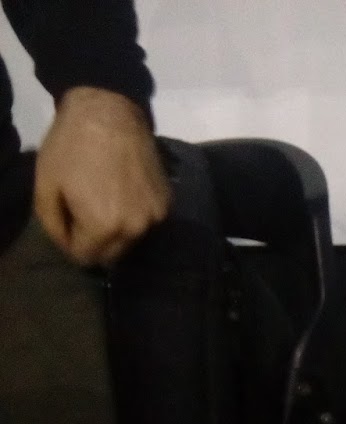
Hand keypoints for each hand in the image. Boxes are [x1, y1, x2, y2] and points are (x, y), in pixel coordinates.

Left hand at [34, 86, 170, 265]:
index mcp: (103, 227)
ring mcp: (156, 217)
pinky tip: (125, 192)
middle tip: (84, 214)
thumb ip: (52, 225)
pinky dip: (134, 215)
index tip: (66, 223)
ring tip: (106, 202)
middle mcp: (135, 229)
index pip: (86, 258)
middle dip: (96, 242)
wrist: (109, 111)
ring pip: (131, 240)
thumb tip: (66, 245)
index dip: (71, 244)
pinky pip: (147, 222)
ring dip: (117, 230)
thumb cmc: (71, 146)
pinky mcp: (167, 203)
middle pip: (113, 255)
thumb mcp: (45, 184)